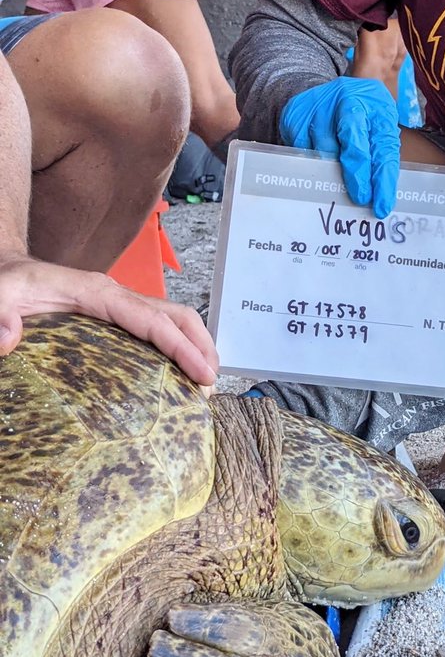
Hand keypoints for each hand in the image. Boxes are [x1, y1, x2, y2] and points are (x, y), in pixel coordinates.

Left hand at [0, 252, 217, 386]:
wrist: (8, 270)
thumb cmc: (6, 283)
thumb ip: (0, 316)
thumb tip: (7, 340)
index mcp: (97, 293)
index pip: (153, 320)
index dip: (183, 347)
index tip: (204, 375)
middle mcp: (116, 295)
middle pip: (176, 315)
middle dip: (202, 347)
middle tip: (212, 386)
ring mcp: (119, 304)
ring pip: (173, 319)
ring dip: (196, 346)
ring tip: (205, 384)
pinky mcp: (116, 314)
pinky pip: (157, 326)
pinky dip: (179, 346)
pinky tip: (179, 372)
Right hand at [279, 77, 399, 216]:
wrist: (345, 86)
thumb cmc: (368, 115)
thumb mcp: (383, 127)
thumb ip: (381, 156)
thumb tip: (378, 197)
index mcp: (377, 107)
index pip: (383, 148)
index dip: (382, 179)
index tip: (381, 206)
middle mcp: (348, 101)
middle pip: (352, 144)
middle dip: (356, 175)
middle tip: (359, 198)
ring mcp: (319, 105)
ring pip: (323, 151)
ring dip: (330, 171)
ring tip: (335, 180)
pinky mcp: (295, 113)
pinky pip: (301, 148)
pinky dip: (310, 160)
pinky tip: (317, 159)